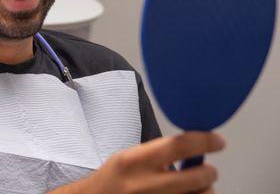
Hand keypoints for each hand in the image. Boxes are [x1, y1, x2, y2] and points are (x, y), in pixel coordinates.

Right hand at [50, 131, 224, 193]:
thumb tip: (191, 149)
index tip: (218, 141)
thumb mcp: (127, 158)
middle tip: (208, 170)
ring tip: (193, 187)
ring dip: (204, 191)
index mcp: (134, 162)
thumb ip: (156, 154)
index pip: (178, 146)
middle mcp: (145, 185)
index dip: (205, 142)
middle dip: (209, 172)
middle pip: (198, 177)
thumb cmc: (111, 180)